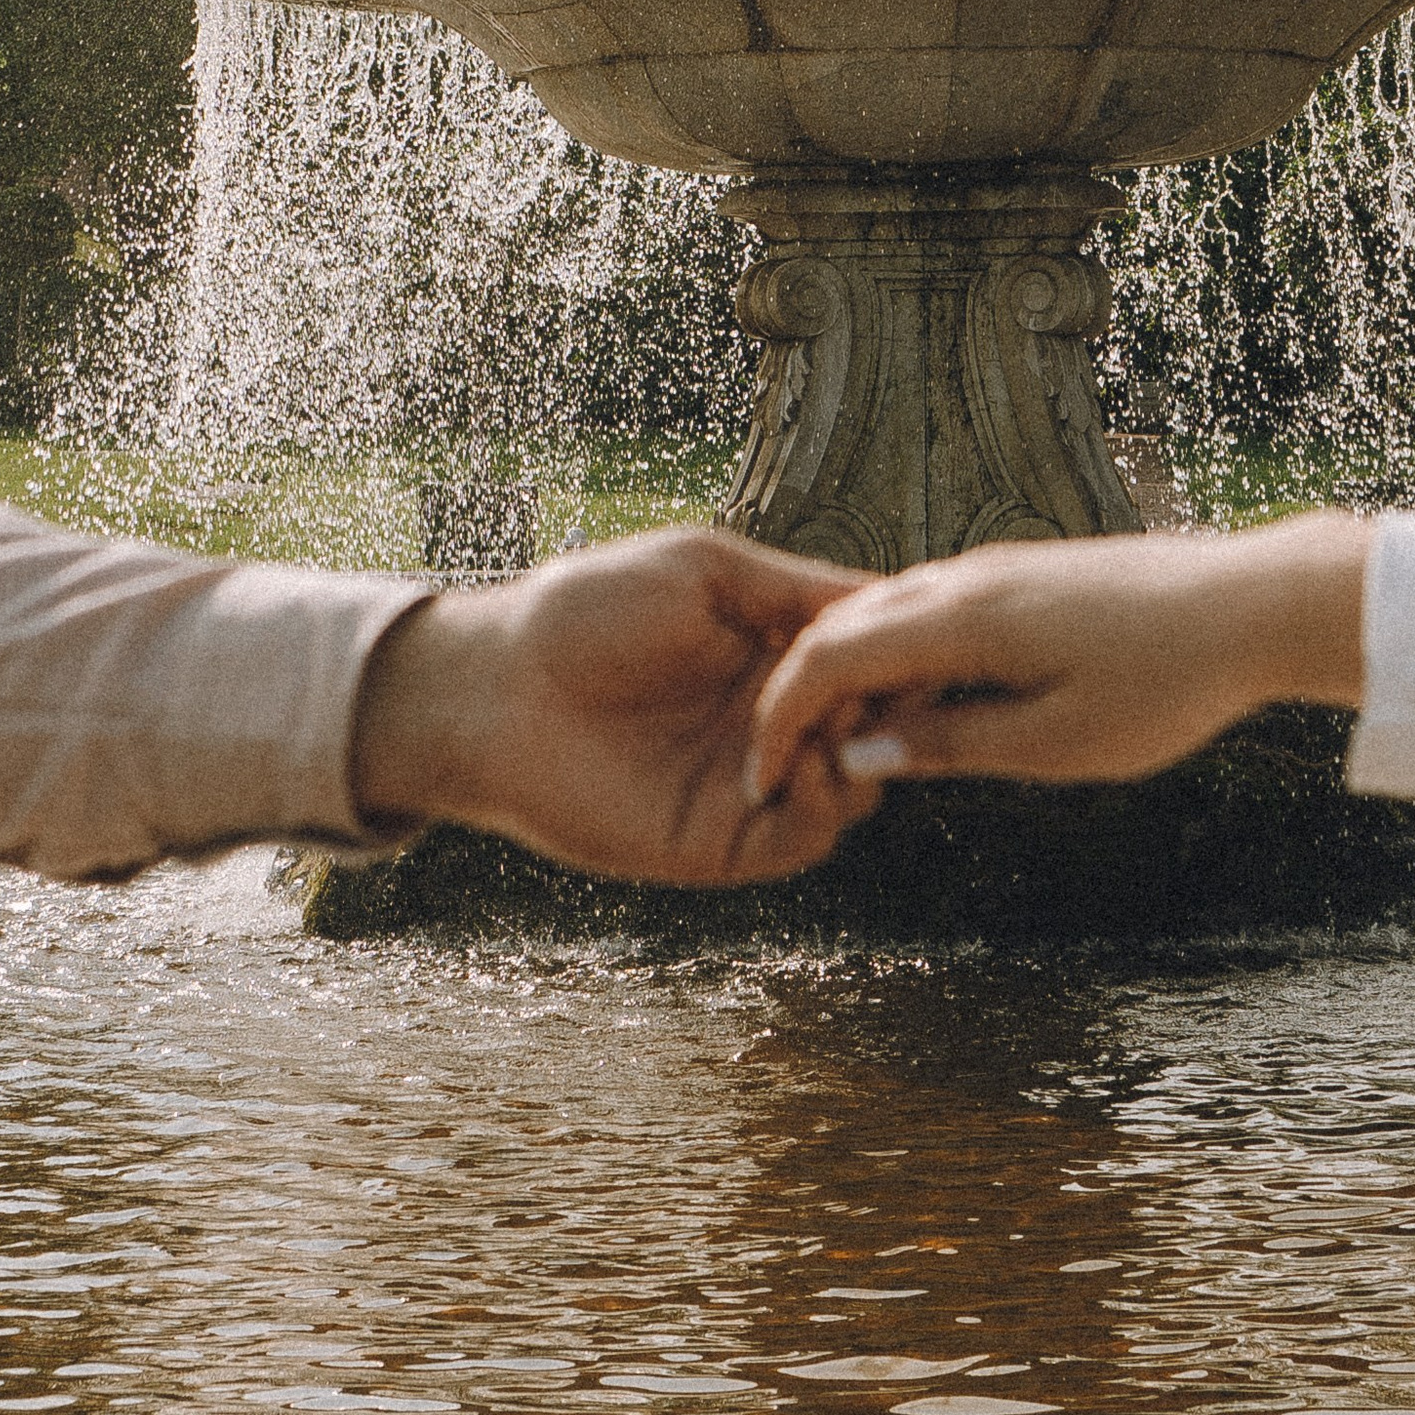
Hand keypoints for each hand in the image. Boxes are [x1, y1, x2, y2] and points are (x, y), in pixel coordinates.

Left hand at [352, 528, 882, 883]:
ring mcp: (750, 784)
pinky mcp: (722, 843)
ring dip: (865, 753)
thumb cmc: (584, 611)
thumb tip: (890, 595)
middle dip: (894, 704)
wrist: (497, 689)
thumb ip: (794, 589)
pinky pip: (804, 838)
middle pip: (876, 725)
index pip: (869, 658)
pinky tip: (809, 762)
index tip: (918, 629)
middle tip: (880, 683)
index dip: (900, 647)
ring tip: (838, 722)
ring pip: (854, 787)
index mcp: (771, 651)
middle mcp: (771, 720)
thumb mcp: (703, 571)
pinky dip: (827, 804)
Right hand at [741, 517, 1372, 808]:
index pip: (828, 656)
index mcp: (961, 619)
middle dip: (802, 694)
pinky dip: (902, 655)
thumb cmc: (1163, 683)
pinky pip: (933, 608)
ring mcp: (996, 568)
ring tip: (847, 748)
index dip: (783, 717)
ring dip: (852, 674)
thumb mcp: (1054, 743)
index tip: (764, 778)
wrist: (1254, 603)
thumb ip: (950, 746)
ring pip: (889, 613)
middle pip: (843, 625)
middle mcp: (965, 579)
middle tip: (788, 769)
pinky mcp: (1026, 573)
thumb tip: (859, 754)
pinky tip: (921, 706)